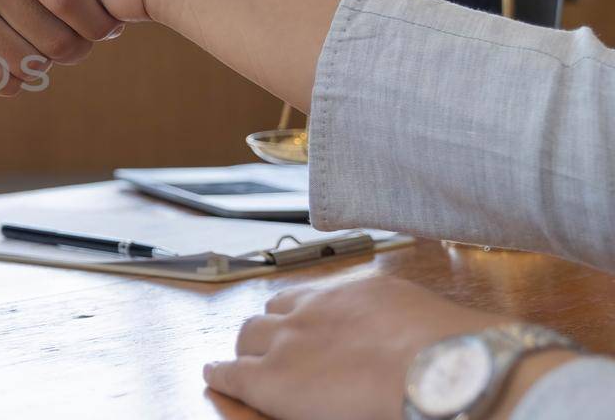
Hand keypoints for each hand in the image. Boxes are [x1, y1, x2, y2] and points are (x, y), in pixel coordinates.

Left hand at [206, 277, 575, 419]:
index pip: (317, 295)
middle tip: (272, 342)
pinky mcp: (270, 377)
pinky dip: (220, 372)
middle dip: (271, 325)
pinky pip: (231, 370)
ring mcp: (290, 340)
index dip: (305, 312)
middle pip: (275, 310)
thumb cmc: (454, 356)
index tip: (307, 321)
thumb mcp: (431, 324)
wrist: (439, 371)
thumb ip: (413, 326)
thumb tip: (432, 340)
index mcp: (359, 293)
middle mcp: (317, 308)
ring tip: (243, 357)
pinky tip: (214, 375)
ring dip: (248, 346)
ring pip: (249, 334)